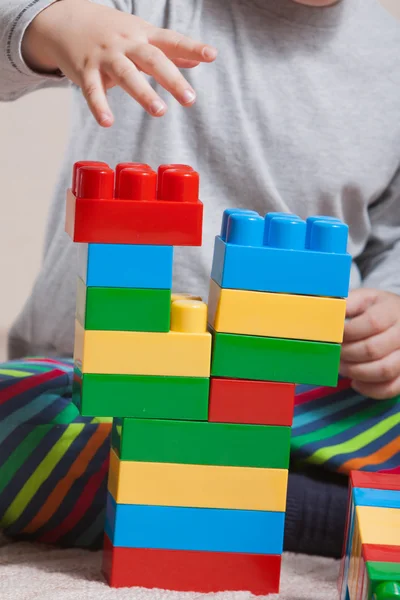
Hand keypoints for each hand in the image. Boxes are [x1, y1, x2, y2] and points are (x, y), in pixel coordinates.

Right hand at [22, 0, 216, 125]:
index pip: (171, 41)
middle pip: (152, 59)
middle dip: (172, 79)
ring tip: (160, 111)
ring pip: (126, 74)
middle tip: (190, 99)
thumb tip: (198, 59)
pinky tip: (107, 122)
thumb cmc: (111, 32)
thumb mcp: (141, 35)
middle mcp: (126, 44)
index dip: (192, 47)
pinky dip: (99, 106)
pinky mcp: (85, 70)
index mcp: (143, 36)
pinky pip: (92, 90)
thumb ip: (169, 50)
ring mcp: (105, 57)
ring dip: (143, 93)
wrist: (65, 19)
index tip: (212, 55)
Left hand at [340, 288, 399, 398]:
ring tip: (341, 367)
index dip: (348, 332)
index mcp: (392, 311)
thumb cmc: (377, 310)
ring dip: (356, 372)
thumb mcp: (364, 299)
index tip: (333, 335)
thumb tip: (326, 314)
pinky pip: (392, 388)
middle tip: (334, 353)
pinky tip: (355, 382)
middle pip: (373, 349)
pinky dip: (370, 389)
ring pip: (384, 370)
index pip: (371, 323)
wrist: (399, 318)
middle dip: (347, 354)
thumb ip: (347, 304)